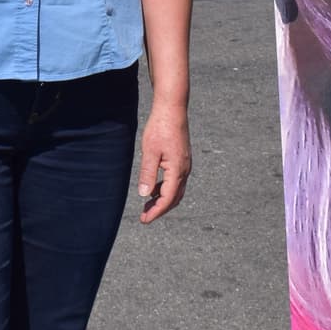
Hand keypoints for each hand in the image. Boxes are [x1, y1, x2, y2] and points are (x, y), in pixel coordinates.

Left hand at [136, 99, 190, 223]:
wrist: (172, 109)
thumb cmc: (160, 128)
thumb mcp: (150, 151)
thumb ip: (148, 174)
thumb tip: (144, 195)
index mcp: (177, 170)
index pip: (168, 199)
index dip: (156, 212)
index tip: (144, 220)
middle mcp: (185, 169)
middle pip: (175, 198)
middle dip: (160, 209)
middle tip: (145, 216)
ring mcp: (185, 164)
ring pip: (177, 190)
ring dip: (163, 200)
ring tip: (147, 205)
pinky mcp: (183, 159)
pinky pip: (177, 181)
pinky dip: (166, 189)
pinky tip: (154, 188)